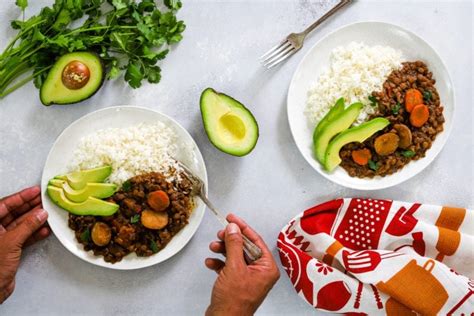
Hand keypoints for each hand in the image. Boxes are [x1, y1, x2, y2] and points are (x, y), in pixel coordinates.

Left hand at [0, 186, 49, 303]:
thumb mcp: (10, 242)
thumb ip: (27, 226)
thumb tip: (39, 214)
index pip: (4, 205)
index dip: (20, 197)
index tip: (34, 191)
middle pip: (13, 213)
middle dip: (29, 207)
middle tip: (43, 200)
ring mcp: (1, 240)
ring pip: (20, 225)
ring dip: (34, 221)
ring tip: (47, 214)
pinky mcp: (9, 251)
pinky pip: (23, 237)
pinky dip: (34, 234)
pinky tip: (43, 230)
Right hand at [205, 214, 279, 315]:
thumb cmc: (234, 302)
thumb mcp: (234, 267)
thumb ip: (234, 245)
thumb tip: (234, 228)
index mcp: (267, 268)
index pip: (255, 240)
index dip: (243, 227)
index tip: (232, 218)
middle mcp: (260, 272)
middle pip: (245, 246)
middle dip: (230, 239)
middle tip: (221, 233)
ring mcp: (248, 277)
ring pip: (236, 255)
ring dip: (223, 250)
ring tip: (214, 247)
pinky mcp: (237, 282)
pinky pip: (229, 266)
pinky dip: (220, 263)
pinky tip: (211, 262)